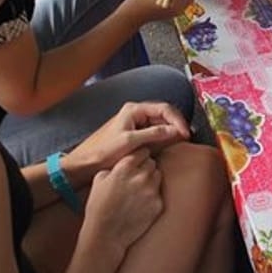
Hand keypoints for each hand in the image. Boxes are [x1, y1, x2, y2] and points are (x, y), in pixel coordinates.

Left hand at [68, 101, 191, 177]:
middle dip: (177, 124)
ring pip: (161, 122)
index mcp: (134, 109)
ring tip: (182, 141)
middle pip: (164, 113)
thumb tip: (176, 131)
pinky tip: (170, 144)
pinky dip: (165, 136)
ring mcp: (136, 123)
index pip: (164, 108)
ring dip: (172, 130)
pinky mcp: (136, 134)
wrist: (85, 164)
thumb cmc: (102, 152)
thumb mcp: (130, 142)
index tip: (185, 133)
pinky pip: (155, 131)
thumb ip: (153, 134)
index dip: (177, 120)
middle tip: (187, 137)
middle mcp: (136, 113)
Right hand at [83, 154, 163, 249]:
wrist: (106, 235)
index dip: (139, 157)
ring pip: (158, 175)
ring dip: (151, 179)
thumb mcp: (98, 181)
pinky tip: (141, 204)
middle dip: (145, 167)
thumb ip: (114, 167)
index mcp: (125, 167)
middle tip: (136, 178)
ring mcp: (151, 190)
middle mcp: (141, 176)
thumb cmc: (99, 207)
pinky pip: (159, 193)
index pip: (142, 151)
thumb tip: (123, 163)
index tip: (136, 162)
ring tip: (139, 190)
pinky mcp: (158, 204)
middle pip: (151, 162)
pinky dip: (152, 196)